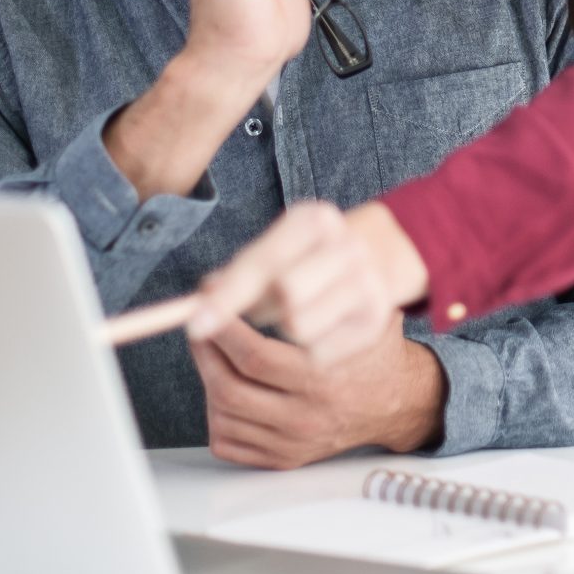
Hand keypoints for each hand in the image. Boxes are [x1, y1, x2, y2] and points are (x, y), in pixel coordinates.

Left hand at [185, 201, 429, 366]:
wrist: (378, 262)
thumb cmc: (307, 258)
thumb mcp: (277, 248)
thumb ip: (240, 272)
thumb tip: (201, 302)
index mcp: (317, 220)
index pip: (265, 265)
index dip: (227, 298)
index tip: (195, 326)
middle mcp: (349, 248)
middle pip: (285, 298)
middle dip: (257, 312)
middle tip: (248, 315)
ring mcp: (367, 286)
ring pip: (298, 327)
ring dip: (281, 330)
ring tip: (287, 320)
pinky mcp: (374, 323)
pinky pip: (318, 354)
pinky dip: (306, 349)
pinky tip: (314, 333)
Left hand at [192, 314, 446, 468]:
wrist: (397, 400)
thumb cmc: (372, 351)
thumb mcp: (357, 316)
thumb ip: (313, 298)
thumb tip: (250, 277)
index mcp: (323, 379)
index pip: (255, 357)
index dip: (223, 329)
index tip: (211, 306)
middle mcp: (305, 416)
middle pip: (228, 388)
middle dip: (205, 352)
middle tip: (200, 326)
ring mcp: (292, 442)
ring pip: (222, 415)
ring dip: (208, 379)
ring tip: (212, 353)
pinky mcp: (283, 458)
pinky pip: (227, 443)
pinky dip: (216, 415)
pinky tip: (226, 388)